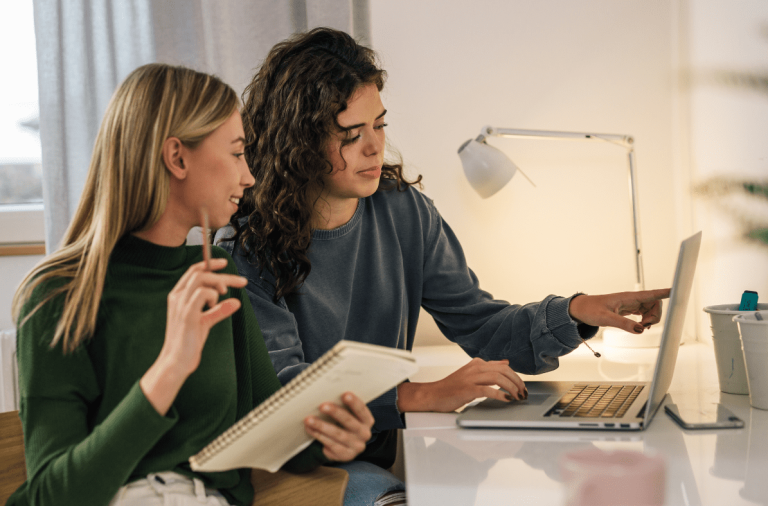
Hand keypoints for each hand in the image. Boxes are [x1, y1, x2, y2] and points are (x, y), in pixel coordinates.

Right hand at [141, 258, 247, 414]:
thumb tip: (236, 303)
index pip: (193, 271)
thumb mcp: (206, 322)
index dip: (209, 264)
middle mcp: (177, 296)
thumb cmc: (188, 343)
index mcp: (178, 296)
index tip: (224, 263)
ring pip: (201, 279)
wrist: (176, 362)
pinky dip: (213, 295)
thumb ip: (219, 311)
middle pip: (200, 272)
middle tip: (240, 282)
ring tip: (225, 294)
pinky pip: (202, 293)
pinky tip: (214, 305)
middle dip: (223, 274)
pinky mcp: (187, 314)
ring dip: (219, 282)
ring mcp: (180, 304)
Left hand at [304, 392, 374, 461]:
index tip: (345, 394)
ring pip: (338, 435)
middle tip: (322, 406)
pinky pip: (331, 445)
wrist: (347, 446)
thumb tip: (327, 393)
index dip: (354, 402)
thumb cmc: (345, 424)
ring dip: (322, 426)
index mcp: (367, 421)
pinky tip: (310, 429)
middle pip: (349, 422)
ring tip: (309, 419)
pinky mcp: (346, 455)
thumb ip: (344, 407)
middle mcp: (364, 434)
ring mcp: (356, 446)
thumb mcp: (350, 415)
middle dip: (335, 413)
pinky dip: (319, 436)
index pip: (362, 410)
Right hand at [397, 358, 526, 412]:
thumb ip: (488, 368)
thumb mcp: (471, 373)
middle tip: (523, 393)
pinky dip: (500, 394)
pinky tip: (506, 399)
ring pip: (498, 378)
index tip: (522, 386)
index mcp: (477, 363)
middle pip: (503, 370)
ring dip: (512, 388)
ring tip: (517, 396)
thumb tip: (506, 362)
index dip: (516, 376)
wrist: (433, 394)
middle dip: (517, 382)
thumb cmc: (452, 387)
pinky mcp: (467, 389)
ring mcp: (471, 378)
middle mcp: (475, 368)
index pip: (503, 365)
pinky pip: (488, 390)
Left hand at [568, 288, 670, 333]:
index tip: (679, 290)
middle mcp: (632, 299)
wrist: (580, 309)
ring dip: (650, 320)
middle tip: (644, 326)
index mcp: (628, 297)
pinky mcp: (628, 310)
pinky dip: (645, 321)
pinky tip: (639, 326)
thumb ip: (623, 324)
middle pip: (655, 304)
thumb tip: (640, 330)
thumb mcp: (605, 318)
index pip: (651, 294)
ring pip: (651, 310)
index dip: (665, 292)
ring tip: (640, 327)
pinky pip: (644, 313)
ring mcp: (631, 304)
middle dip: (655, 316)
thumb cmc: (590, 310)